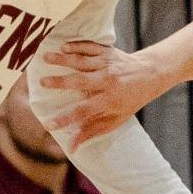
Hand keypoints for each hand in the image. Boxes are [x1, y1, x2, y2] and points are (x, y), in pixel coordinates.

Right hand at [39, 42, 170, 147]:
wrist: (150, 74)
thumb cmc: (130, 100)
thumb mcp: (115, 119)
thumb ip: (91, 131)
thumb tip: (71, 147)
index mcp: (109, 100)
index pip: (84, 111)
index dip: (66, 119)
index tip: (49, 124)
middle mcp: (107, 81)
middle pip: (80, 81)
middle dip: (60, 82)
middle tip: (42, 83)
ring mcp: (107, 64)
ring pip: (81, 61)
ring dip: (62, 59)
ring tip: (44, 58)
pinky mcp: (107, 51)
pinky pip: (89, 47)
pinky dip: (76, 46)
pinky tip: (63, 46)